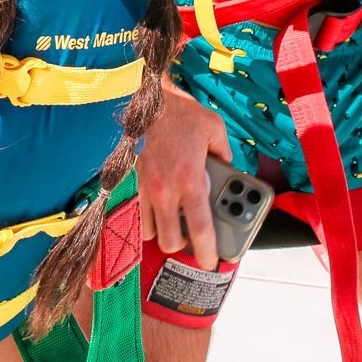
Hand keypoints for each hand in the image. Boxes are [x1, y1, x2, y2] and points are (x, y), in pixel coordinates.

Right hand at [137, 83, 231, 269]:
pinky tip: (159, 209)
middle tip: (193, 236)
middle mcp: (165, 190)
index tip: (211, 261)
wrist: (147, 100)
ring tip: (176, 222)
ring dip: (164, 232)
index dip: (207, 251)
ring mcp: (146, 188)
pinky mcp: (134, 182)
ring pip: (150, 232)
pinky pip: (138, 214)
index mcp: (190, 180)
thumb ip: (225, 155)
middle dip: (184, 245)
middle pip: (170, 241)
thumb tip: (228, 170)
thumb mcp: (215, 129)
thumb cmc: (182, 114)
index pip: (200, 229)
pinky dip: (148, 218)